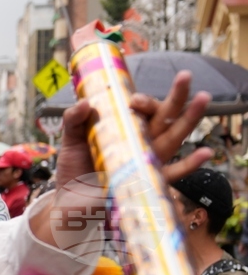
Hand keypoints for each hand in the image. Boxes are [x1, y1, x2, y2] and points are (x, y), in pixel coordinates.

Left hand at [56, 72, 209, 193]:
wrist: (69, 198)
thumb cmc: (74, 166)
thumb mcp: (70, 139)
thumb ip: (73, 119)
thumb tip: (85, 103)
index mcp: (125, 128)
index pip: (142, 110)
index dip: (143, 102)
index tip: (134, 101)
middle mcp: (140, 142)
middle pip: (164, 117)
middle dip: (176, 97)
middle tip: (185, 75)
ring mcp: (146, 161)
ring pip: (173, 138)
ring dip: (189, 119)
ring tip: (203, 98)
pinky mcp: (146, 181)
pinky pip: (172, 174)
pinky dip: (190, 164)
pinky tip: (205, 153)